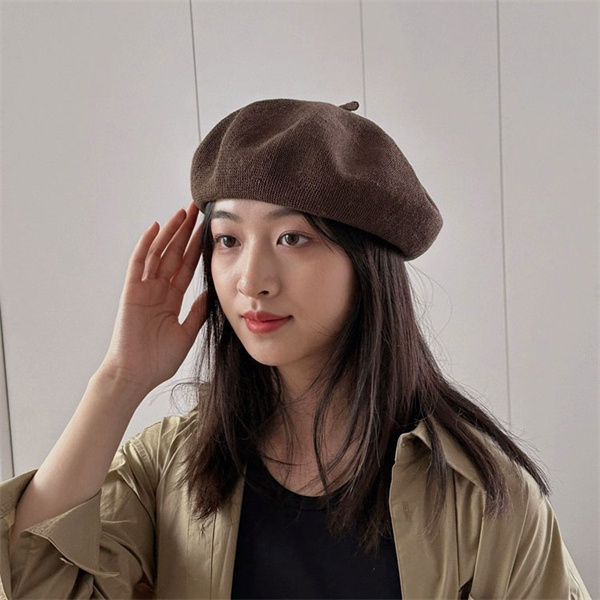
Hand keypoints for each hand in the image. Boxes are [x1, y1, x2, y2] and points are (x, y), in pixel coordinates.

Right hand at [99, 201, 206, 396]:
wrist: (136, 375)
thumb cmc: (159, 359)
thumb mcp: (187, 332)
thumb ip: (198, 312)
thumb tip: (212, 293)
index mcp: (171, 298)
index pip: (187, 266)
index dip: (197, 247)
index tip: (208, 230)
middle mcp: (157, 289)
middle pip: (174, 254)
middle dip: (186, 232)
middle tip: (197, 210)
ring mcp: (143, 288)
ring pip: (158, 253)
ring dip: (170, 232)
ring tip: (183, 212)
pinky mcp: (131, 291)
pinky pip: (138, 263)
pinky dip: (146, 245)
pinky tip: (155, 227)